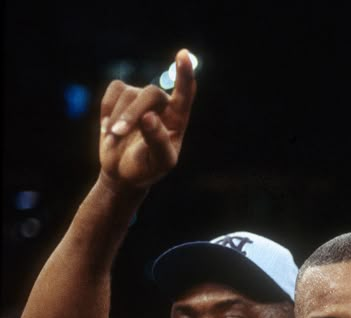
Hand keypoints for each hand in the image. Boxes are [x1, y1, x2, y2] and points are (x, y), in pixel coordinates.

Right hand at [99, 49, 195, 188]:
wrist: (124, 172)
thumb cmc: (147, 169)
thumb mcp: (158, 163)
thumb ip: (158, 142)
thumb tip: (149, 117)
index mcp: (177, 120)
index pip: (185, 94)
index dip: (184, 75)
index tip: (182, 55)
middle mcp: (162, 104)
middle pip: (150, 93)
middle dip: (133, 113)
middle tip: (118, 133)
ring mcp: (141, 97)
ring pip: (129, 94)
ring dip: (118, 118)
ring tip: (114, 139)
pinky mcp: (122, 94)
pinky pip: (113, 91)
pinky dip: (107, 110)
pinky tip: (107, 128)